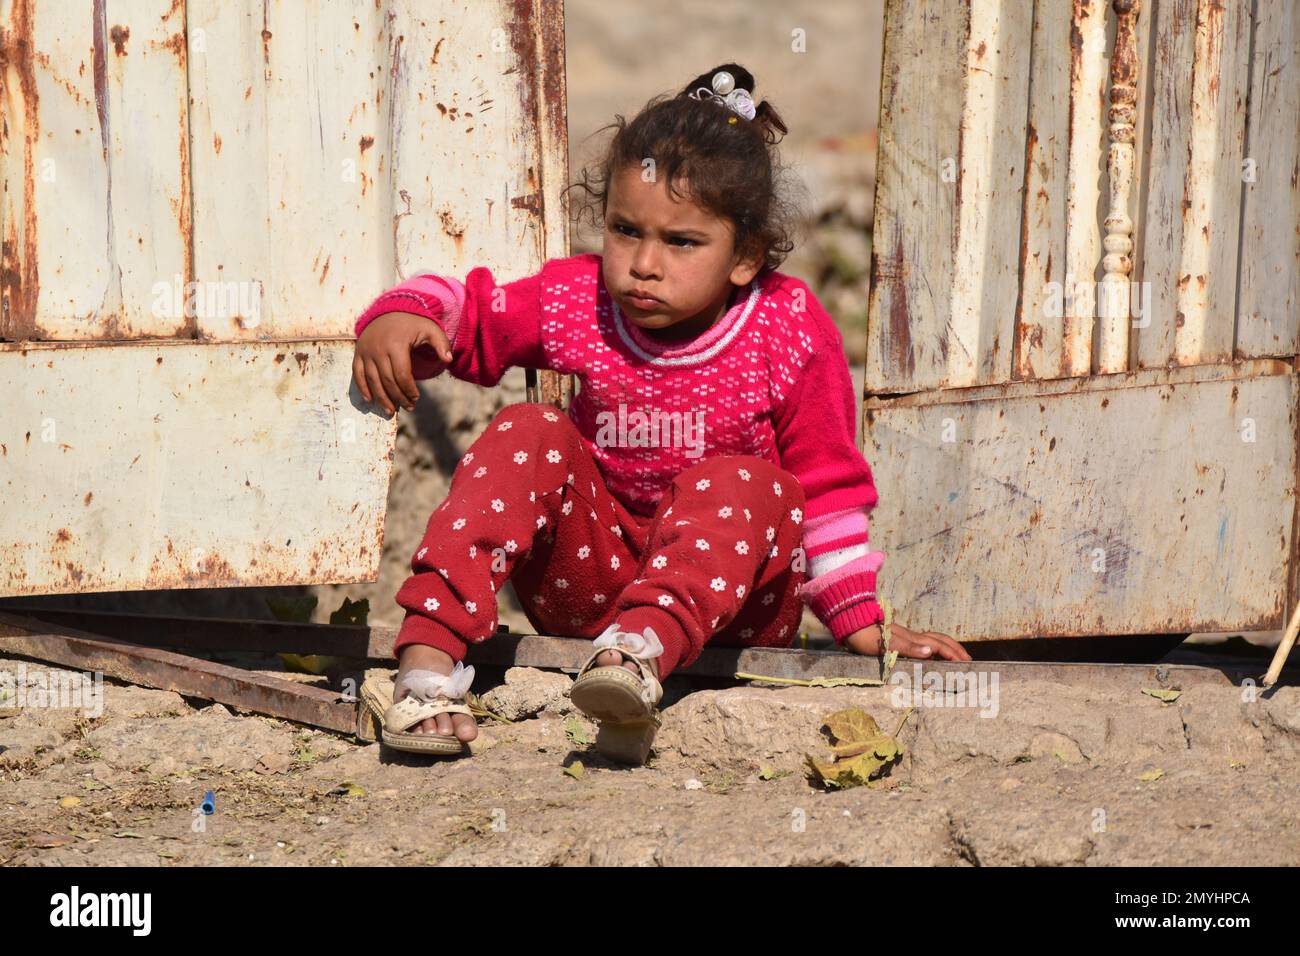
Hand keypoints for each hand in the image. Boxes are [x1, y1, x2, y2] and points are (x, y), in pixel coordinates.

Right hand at [352, 311, 452, 414]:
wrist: (389, 311)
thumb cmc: (413, 324)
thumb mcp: (430, 329)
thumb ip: (441, 344)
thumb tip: (448, 359)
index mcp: (396, 344)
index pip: (402, 375)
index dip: (409, 389)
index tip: (416, 398)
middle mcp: (378, 349)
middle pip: (387, 381)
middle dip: (398, 397)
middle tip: (409, 407)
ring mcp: (366, 351)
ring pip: (372, 380)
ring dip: (381, 398)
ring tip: (390, 411)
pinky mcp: (358, 353)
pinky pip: (357, 374)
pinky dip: (362, 388)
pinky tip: (370, 400)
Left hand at [844, 621, 970, 661]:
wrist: (851, 623)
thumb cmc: (867, 636)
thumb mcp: (887, 644)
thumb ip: (908, 647)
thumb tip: (930, 652)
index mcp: (912, 638)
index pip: (939, 646)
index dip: (954, 654)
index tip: (968, 664)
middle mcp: (912, 636)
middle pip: (940, 640)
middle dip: (956, 649)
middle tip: (969, 660)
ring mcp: (906, 636)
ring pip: (933, 640)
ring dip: (947, 647)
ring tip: (956, 657)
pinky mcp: (899, 638)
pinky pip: (924, 642)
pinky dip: (935, 647)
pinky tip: (932, 654)